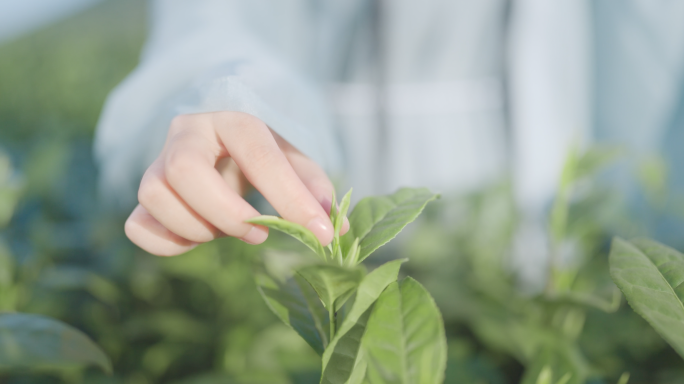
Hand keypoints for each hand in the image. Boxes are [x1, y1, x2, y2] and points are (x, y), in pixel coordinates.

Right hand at [124, 111, 347, 255]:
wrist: (218, 142)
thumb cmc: (260, 154)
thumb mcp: (292, 161)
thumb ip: (314, 188)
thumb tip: (337, 229)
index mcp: (232, 120)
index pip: (258, 155)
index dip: (290, 199)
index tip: (320, 234)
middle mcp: (187, 134)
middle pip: (184, 170)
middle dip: (226, 213)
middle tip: (257, 233)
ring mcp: (157, 162)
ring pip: (156, 195)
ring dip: (197, 228)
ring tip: (226, 230)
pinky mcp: (144, 194)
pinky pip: (136, 225)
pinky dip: (168, 244)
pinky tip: (197, 239)